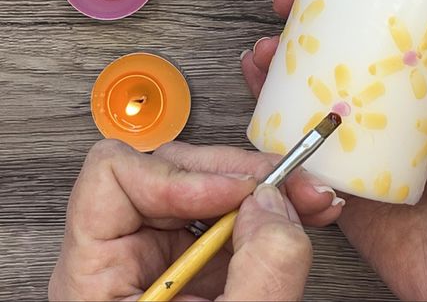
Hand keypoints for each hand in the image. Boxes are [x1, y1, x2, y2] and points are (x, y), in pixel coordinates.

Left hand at [49, 139, 342, 300]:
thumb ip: (260, 273)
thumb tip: (274, 203)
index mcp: (97, 277)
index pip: (114, 179)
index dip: (180, 176)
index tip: (240, 195)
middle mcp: (122, 258)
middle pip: (167, 172)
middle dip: (237, 174)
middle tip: (290, 185)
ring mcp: (158, 258)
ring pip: (203, 187)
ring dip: (260, 186)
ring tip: (307, 198)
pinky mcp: (192, 265)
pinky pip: (227, 216)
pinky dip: (267, 209)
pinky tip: (299, 213)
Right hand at [241, 0, 426, 299]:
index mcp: (421, 83)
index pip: (381, 24)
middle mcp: (385, 106)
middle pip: (335, 52)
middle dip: (303, 22)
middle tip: (285, 2)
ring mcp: (358, 140)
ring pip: (307, 92)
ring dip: (278, 66)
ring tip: (264, 50)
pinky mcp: (338, 177)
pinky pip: (296, 142)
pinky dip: (271, 119)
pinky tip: (259, 98)